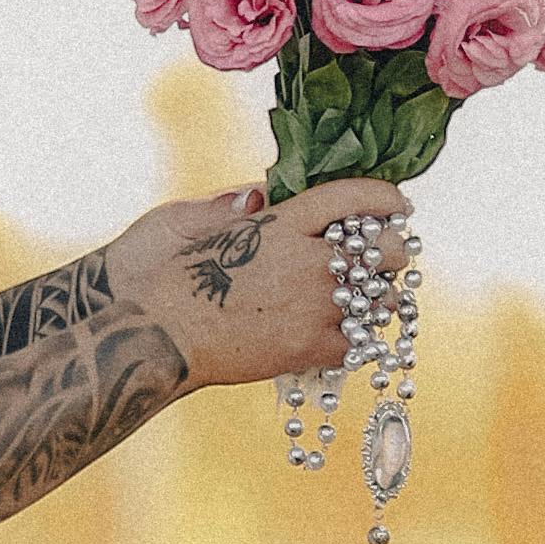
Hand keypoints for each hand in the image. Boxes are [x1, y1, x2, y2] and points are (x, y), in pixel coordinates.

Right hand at [141, 173, 411, 387]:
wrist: (149, 337)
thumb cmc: (156, 274)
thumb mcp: (186, 221)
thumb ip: (230, 206)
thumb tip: (260, 193)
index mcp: (282, 222)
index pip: (355, 198)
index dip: (385, 198)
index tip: (396, 203)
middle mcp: (307, 262)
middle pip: (385, 251)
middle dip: (389, 250)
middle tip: (376, 258)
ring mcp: (312, 309)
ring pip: (380, 301)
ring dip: (375, 298)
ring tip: (360, 300)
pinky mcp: (307, 350)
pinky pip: (359, 344)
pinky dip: (355, 339)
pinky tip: (339, 334)